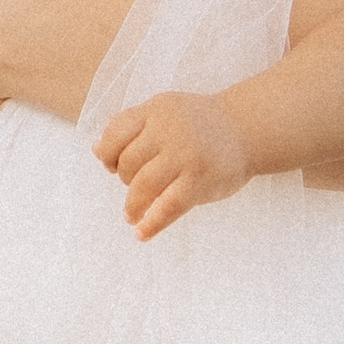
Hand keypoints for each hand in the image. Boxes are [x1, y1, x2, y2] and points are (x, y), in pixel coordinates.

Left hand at [94, 89, 253, 239]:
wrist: (246, 129)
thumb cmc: (199, 123)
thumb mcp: (165, 112)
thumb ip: (131, 127)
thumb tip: (97, 151)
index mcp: (157, 110)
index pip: (116, 132)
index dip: (108, 153)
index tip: (110, 166)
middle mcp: (170, 130)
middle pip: (128, 162)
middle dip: (125, 178)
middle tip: (133, 188)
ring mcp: (186, 156)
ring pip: (143, 185)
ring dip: (132, 204)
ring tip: (131, 215)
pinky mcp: (200, 181)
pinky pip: (168, 207)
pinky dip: (151, 224)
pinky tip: (141, 233)